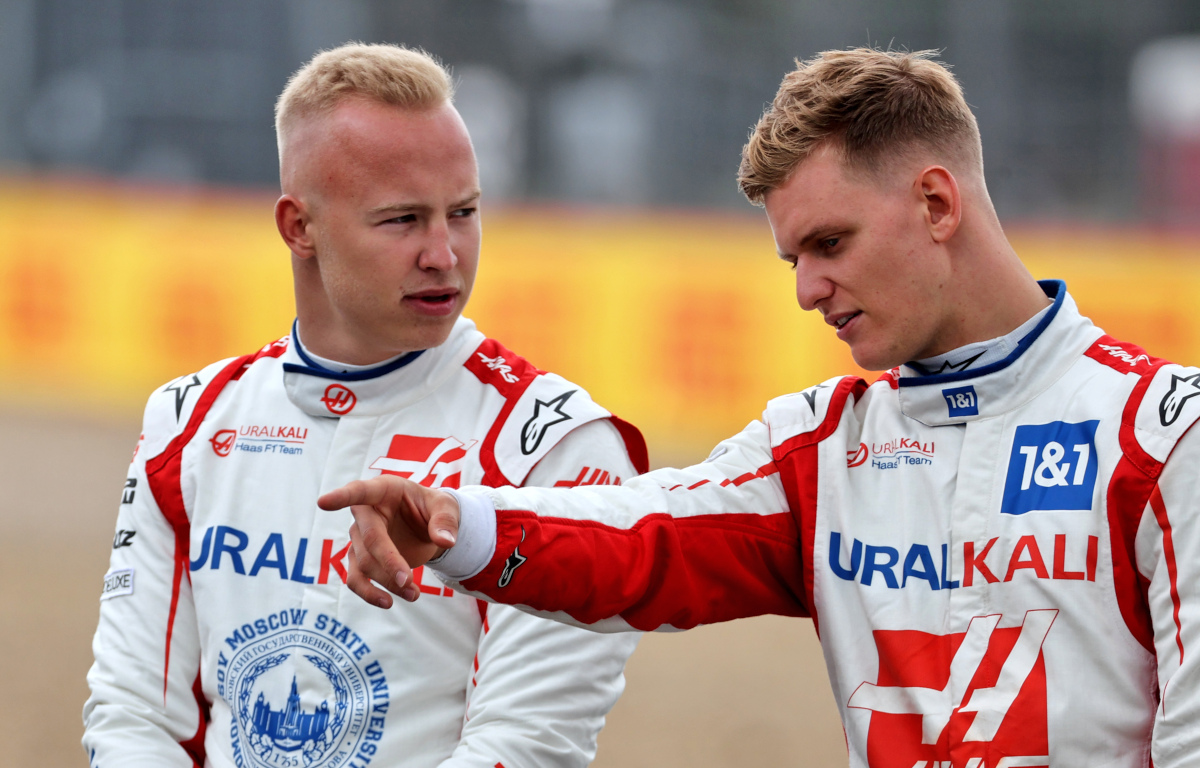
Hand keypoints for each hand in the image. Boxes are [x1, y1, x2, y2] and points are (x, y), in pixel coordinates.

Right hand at [317, 475, 460, 607]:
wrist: (428, 526)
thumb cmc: (433, 509)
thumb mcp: (447, 507)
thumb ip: (446, 520)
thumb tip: (445, 541)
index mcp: (383, 490)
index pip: (360, 492)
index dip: (341, 497)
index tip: (323, 502)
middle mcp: (365, 513)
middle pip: (369, 539)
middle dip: (388, 562)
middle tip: (409, 581)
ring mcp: (359, 537)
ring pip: (364, 564)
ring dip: (387, 582)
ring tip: (413, 595)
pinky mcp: (361, 558)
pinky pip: (356, 579)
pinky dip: (370, 593)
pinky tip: (388, 601)